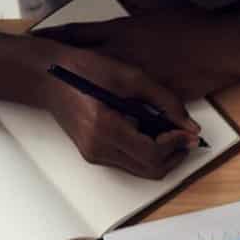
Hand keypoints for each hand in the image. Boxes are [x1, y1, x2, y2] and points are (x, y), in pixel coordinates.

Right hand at [0, 32, 198, 178]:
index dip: (177, 145)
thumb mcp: (130, 76)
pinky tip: (151, 134)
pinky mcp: (93, 154)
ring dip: (162, 156)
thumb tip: (191, 127)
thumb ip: (165, 101)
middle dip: (174, 155)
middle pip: (150, 170)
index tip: (189, 133)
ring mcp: (94, 154)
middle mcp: (98, 148)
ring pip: (142, 170)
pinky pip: (129, 163)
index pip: (153, 153)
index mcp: (105, 128)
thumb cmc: (85, 69)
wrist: (48, 75)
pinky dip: (147, 154)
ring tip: (171, 134)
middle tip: (186, 138)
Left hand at [37, 7, 239, 102]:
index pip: (77, 33)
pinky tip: (114, 118)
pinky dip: (123, 113)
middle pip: (81, 64)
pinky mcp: (153, 98)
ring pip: (103, 90)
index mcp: (121, 31)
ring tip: (75, 101)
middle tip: (44, 75)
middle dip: (62, 69)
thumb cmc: (193, 24)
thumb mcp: (162, 3)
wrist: (220, 49)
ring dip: (90, 96)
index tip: (38, 39)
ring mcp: (135, 79)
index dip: (55, 36)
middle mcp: (122, 56)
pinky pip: (133, 108)